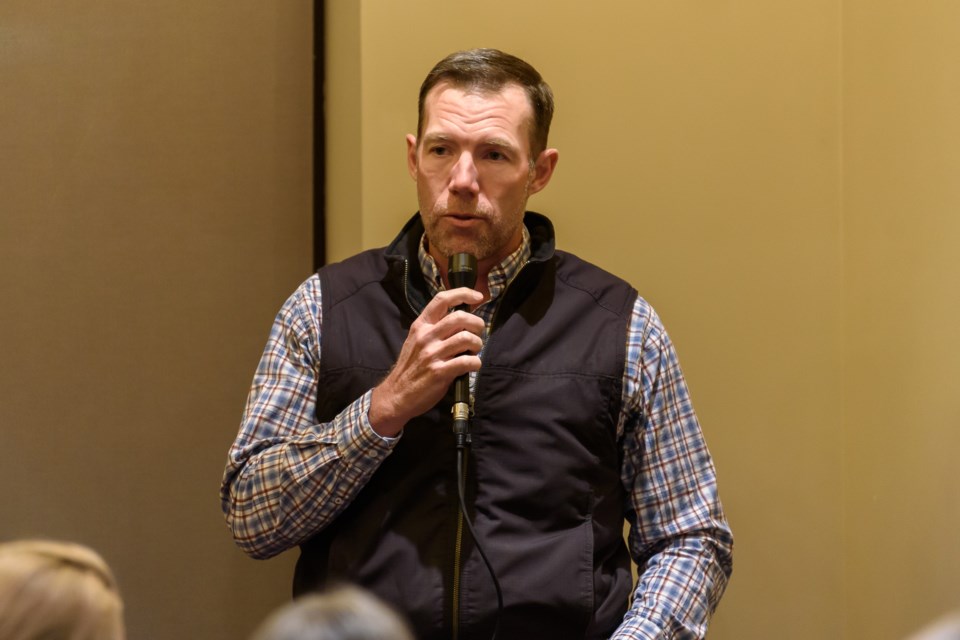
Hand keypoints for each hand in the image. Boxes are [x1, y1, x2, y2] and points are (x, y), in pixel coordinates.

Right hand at [369, 287, 484, 436]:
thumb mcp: (416, 341)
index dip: (463, 293)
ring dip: (477, 344)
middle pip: (459, 317)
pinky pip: (467, 361)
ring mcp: (432, 354)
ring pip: (466, 338)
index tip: (477, 297)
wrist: (396, 395)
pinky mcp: (439, 372)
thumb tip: (462, 320)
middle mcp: (426, 337)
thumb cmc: (410, 368)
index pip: (442, 299)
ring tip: (474, 351)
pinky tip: (472, 366)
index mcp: (420, 326)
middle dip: (477, 323)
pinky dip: (476, 363)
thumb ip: (435, 329)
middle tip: (479, 333)